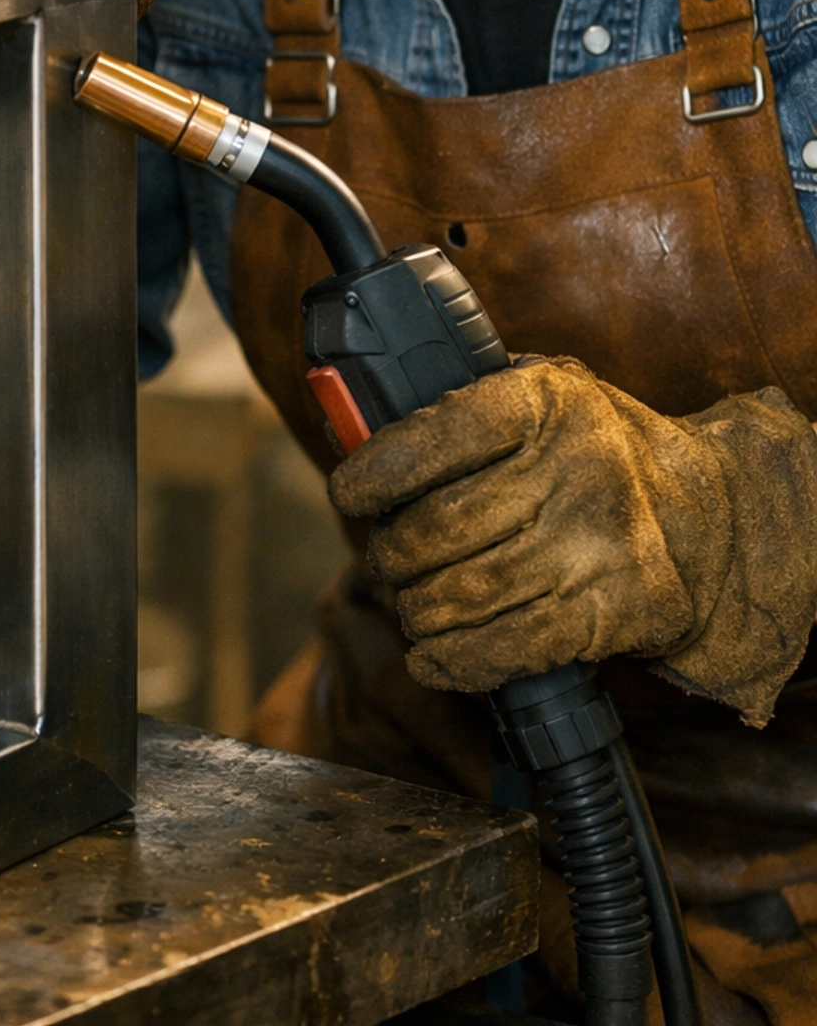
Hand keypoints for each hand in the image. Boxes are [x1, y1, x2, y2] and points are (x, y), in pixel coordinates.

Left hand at [329, 354, 816, 725]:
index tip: (349, 495)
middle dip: (392, 556)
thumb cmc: (592, 453)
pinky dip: (452, 661)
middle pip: (436, 529)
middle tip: (388, 562)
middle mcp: (575, 466)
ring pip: (461, 595)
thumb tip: (352, 433)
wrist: (707, 516)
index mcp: (546, 398)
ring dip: (418, 611)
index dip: (376, 472)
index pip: (434, 435)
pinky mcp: (612, 613)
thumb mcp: (540, 396)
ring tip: (414, 604)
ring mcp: (597, 544)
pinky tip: (431, 656)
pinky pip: (505, 648)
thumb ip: (462, 408)